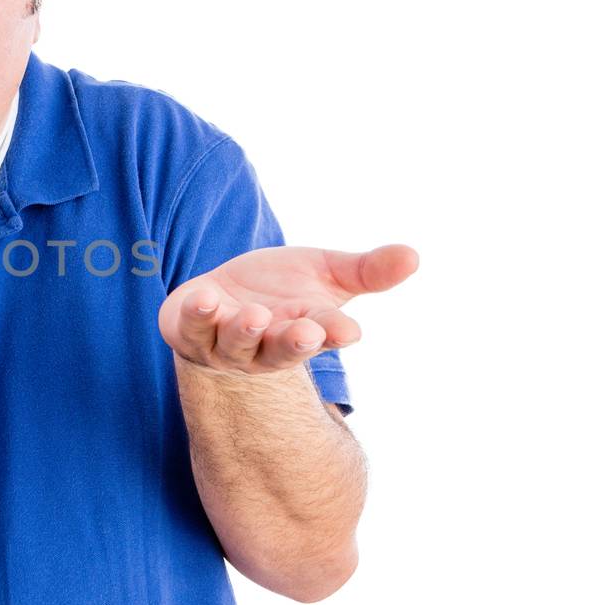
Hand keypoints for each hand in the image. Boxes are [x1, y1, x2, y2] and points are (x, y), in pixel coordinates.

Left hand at [158, 244, 417, 374]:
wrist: (223, 300)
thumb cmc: (281, 291)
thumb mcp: (327, 275)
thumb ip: (368, 271)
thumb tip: (414, 255)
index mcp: (306, 329)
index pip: (325, 333)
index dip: (335, 331)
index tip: (348, 330)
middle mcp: (267, 344)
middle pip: (282, 350)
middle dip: (293, 342)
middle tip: (307, 333)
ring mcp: (226, 342)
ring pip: (236, 343)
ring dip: (244, 331)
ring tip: (253, 316)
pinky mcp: (189, 330)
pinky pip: (192, 327)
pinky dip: (197, 315)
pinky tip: (204, 298)